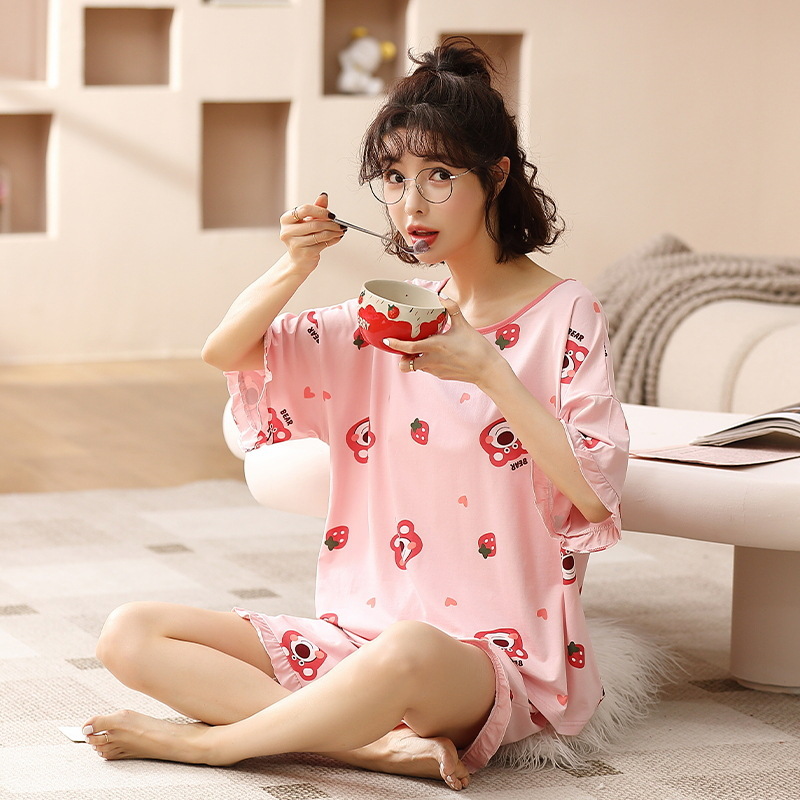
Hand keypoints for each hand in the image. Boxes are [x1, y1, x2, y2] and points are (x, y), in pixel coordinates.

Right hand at [279, 193, 345, 273]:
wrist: (298, 259)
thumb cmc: (302, 238)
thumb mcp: (307, 221)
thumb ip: (316, 208)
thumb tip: (324, 196)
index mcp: (286, 219)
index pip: (305, 209)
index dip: (321, 211)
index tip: (331, 214)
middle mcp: (287, 232)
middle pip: (314, 223)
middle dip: (331, 223)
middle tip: (340, 224)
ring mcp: (295, 244)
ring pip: (320, 234)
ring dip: (334, 232)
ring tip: (341, 230)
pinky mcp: (305, 253)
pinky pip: (323, 244)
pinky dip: (333, 240)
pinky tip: (337, 237)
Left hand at [384, 297, 506, 387]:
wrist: (488, 370)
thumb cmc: (477, 347)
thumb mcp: (464, 325)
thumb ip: (451, 309)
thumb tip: (442, 297)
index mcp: (436, 346)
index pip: (409, 347)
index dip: (396, 344)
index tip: (387, 340)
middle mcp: (433, 360)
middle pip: (406, 364)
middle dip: (400, 358)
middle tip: (401, 349)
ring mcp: (436, 370)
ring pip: (416, 367)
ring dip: (413, 360)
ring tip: (418, 350)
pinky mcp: (441, 376)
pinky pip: (427, 370)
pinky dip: (426, 363)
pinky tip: (434, 355)